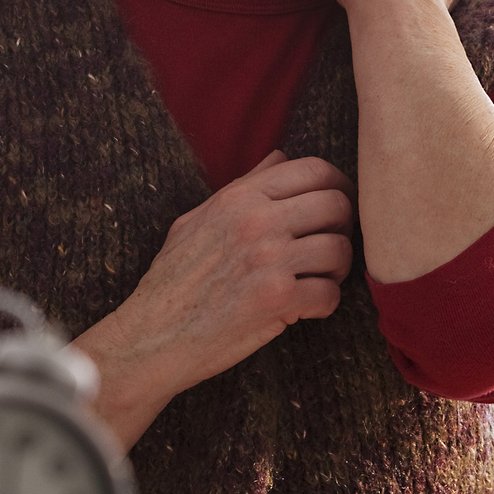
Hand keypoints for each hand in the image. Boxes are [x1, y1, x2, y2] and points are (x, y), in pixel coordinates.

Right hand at [70, 151, 355, 447]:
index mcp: (239, 197)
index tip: (334, 209)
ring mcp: (269, 259)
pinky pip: (330, 293)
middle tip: (329, 249)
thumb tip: (280, 156)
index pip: (314, 169)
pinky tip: (305, 310)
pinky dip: (324, 305)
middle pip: (337, 204)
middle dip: (342, 228)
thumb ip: (243, 187)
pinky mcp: (278, 299)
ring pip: (340, 249)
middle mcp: (257, 221)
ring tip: (317, 280)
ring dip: (337, 270)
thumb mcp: (197, 220)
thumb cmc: (173, 281)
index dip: (336, 186)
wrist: (151, 337)